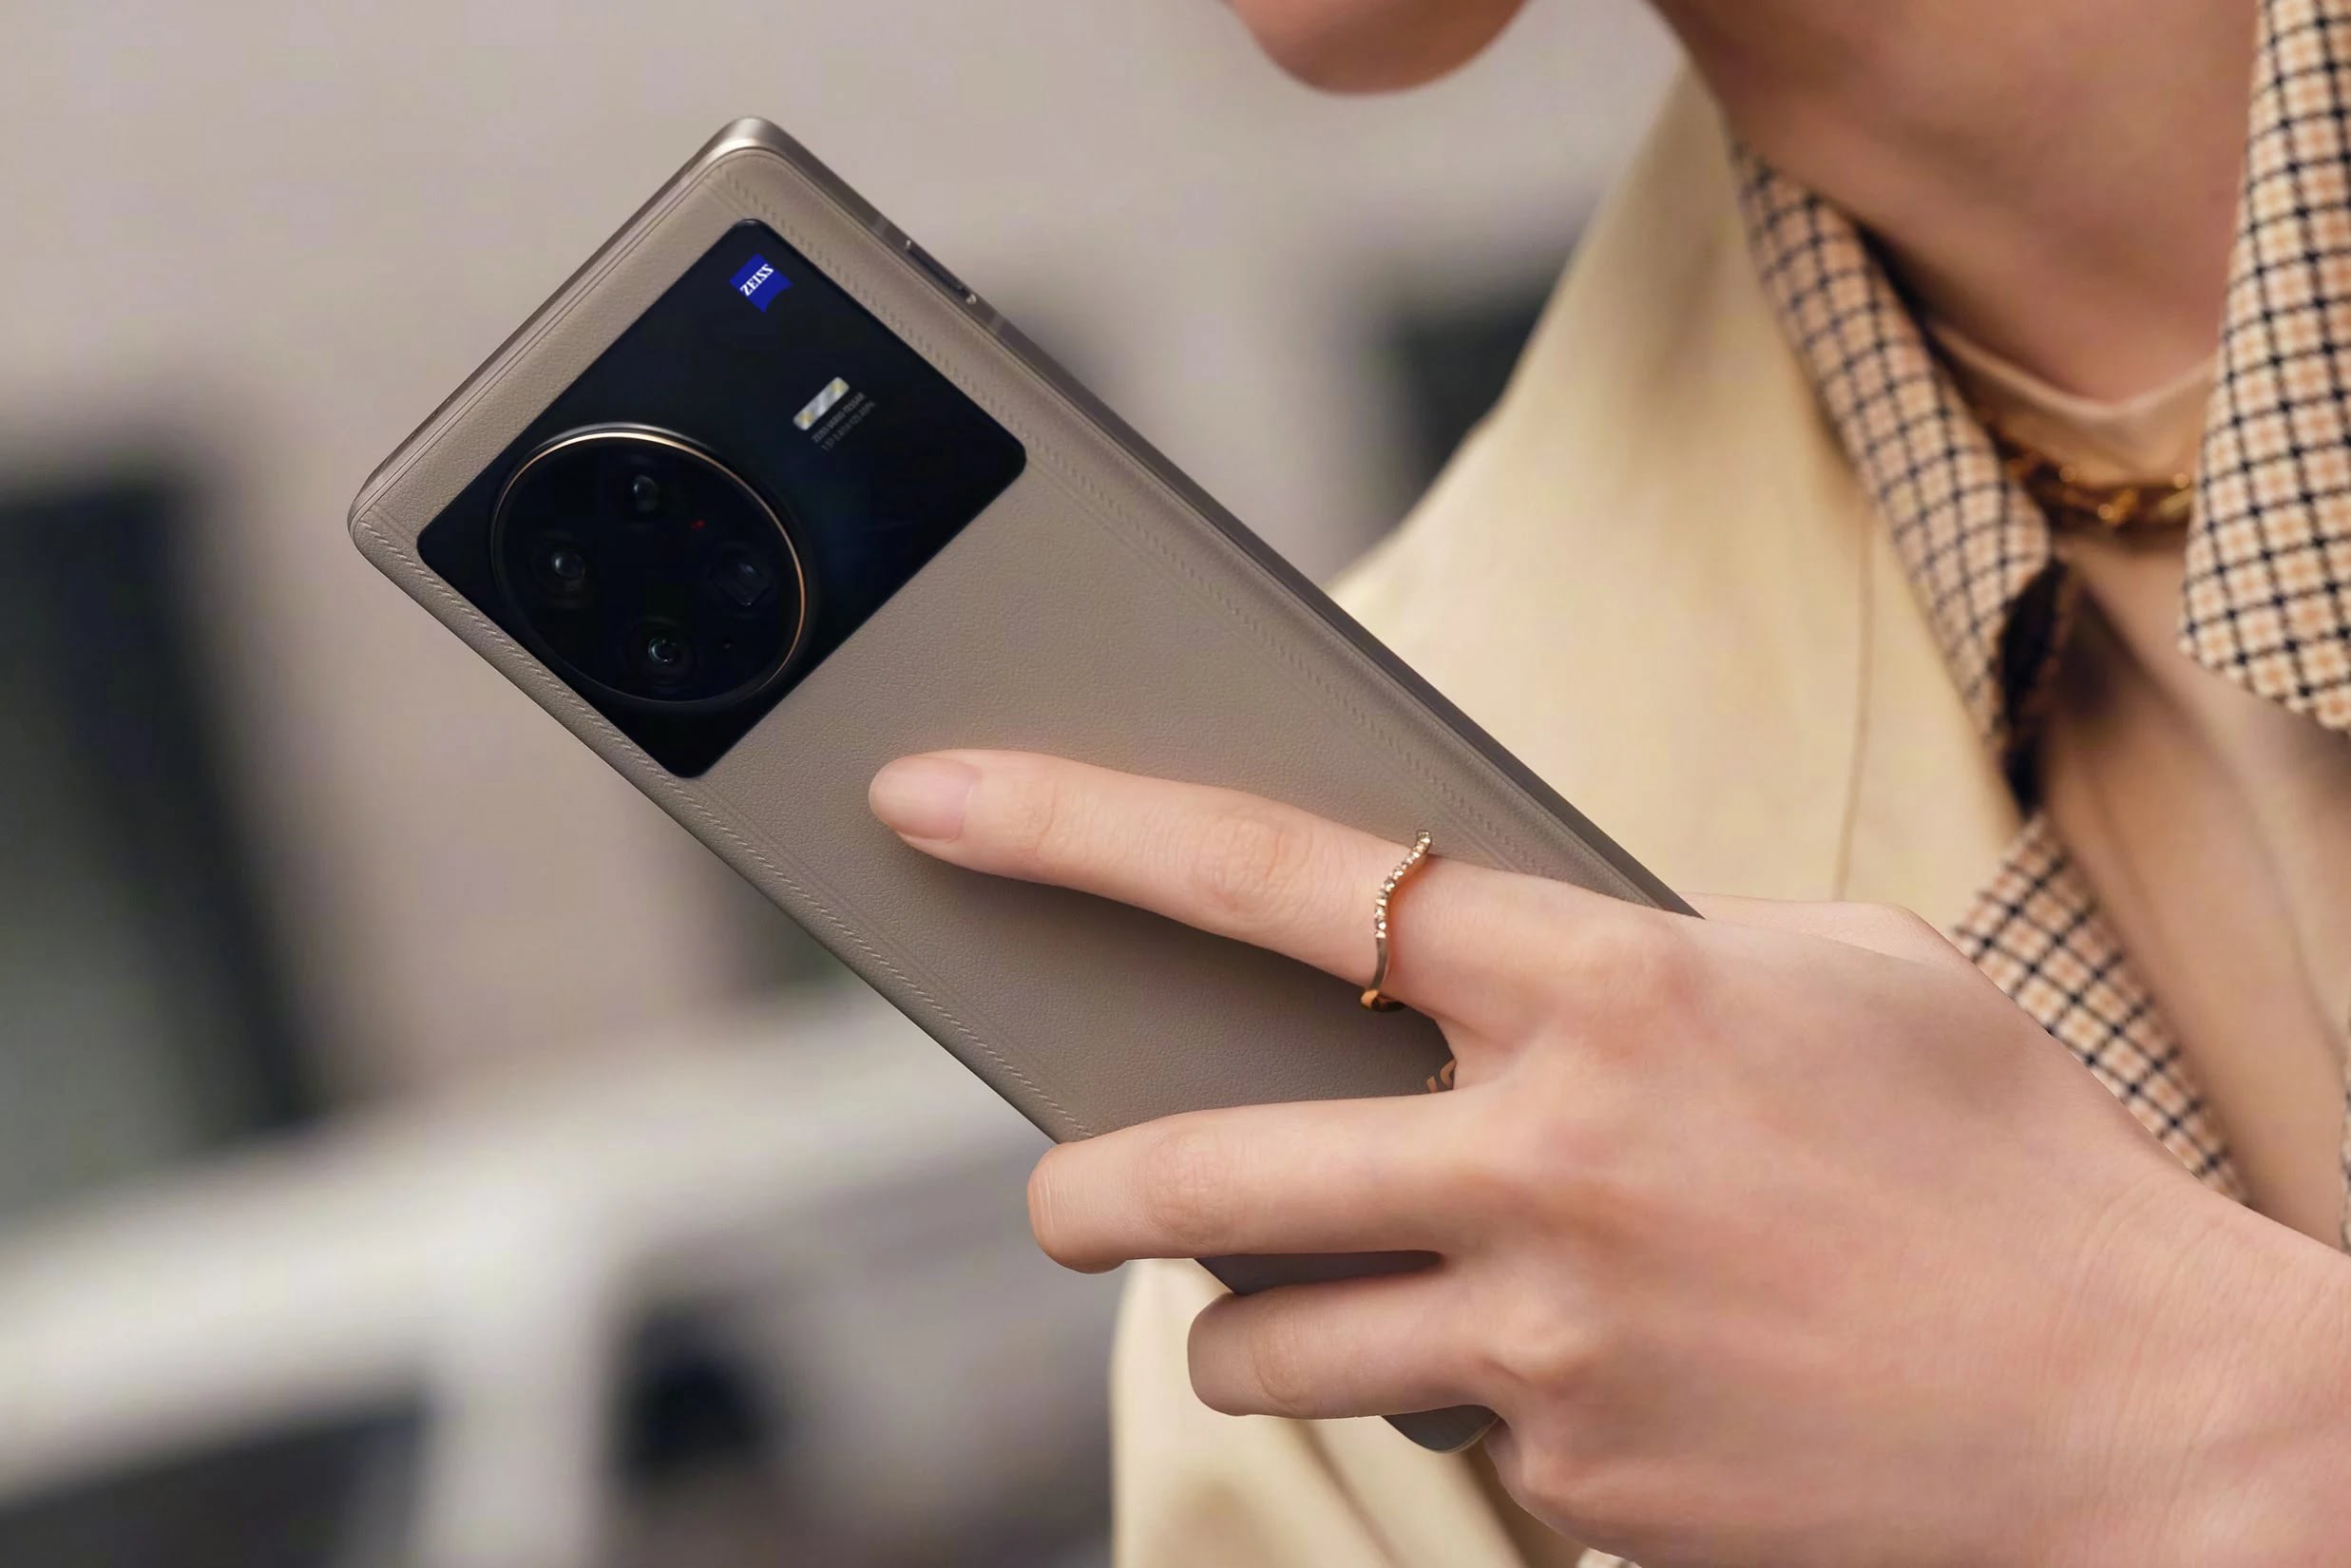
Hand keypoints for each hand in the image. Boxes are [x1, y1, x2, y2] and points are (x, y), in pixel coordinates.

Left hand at [870, 751, 2350, 1567]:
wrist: (2160, 1425)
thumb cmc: (2006, 1163)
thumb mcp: (1841, 977)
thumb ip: (1643, 957)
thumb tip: (1492, 979)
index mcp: (1608, 990)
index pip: (1284, 880)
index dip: (1083, 824)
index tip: (936, 793)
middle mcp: (1549, 1165)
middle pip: (1195, 1181)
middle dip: (1082, 1193)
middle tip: (1061, 1193)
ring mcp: (1554, 1348)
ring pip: (1268, 1352)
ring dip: (1258, 1331)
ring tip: (1340, 1306)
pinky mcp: (1580, 1492)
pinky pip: (1441, 1444)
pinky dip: (1465, 1412)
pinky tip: (1597, 1386)